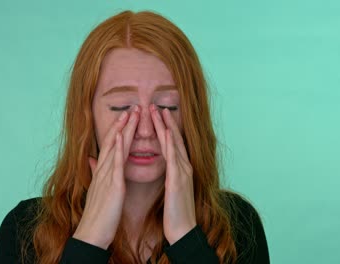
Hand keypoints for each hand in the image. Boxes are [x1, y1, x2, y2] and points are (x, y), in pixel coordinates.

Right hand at [73, 105, 140, 248]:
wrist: (92, 233)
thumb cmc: (98, 214)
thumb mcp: (97, 190)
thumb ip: (95, 173)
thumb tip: (91, 160)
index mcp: (102, 172)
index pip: (110, 146)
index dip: (118, 130)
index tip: (127, 116)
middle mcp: (103, 171)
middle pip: (112, 142)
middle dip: (122, 124)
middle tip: (132, 107)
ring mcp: (106, 177)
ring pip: (114, 148)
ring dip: (122, 130)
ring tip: (130, 113)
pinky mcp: (112, 186)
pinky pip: (114, 165)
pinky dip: (116, 149)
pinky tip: (119, 136)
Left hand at [150, 104, 196, 244]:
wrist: (182, 230)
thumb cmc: (175, 212)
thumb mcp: (172, 191)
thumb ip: (170, 177)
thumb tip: (167, 169)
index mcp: (180, 170)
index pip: (172, 144)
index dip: (165, 128)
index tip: (157, 115)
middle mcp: (184, 167)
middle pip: (174, 140)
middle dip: (165, 122)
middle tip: (156, 106)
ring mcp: (182, 173)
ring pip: (174, 145)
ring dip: (166, 127)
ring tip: (158, 112)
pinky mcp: (178, 181)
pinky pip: (173, 159)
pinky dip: (169, 145)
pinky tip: (165, 133)